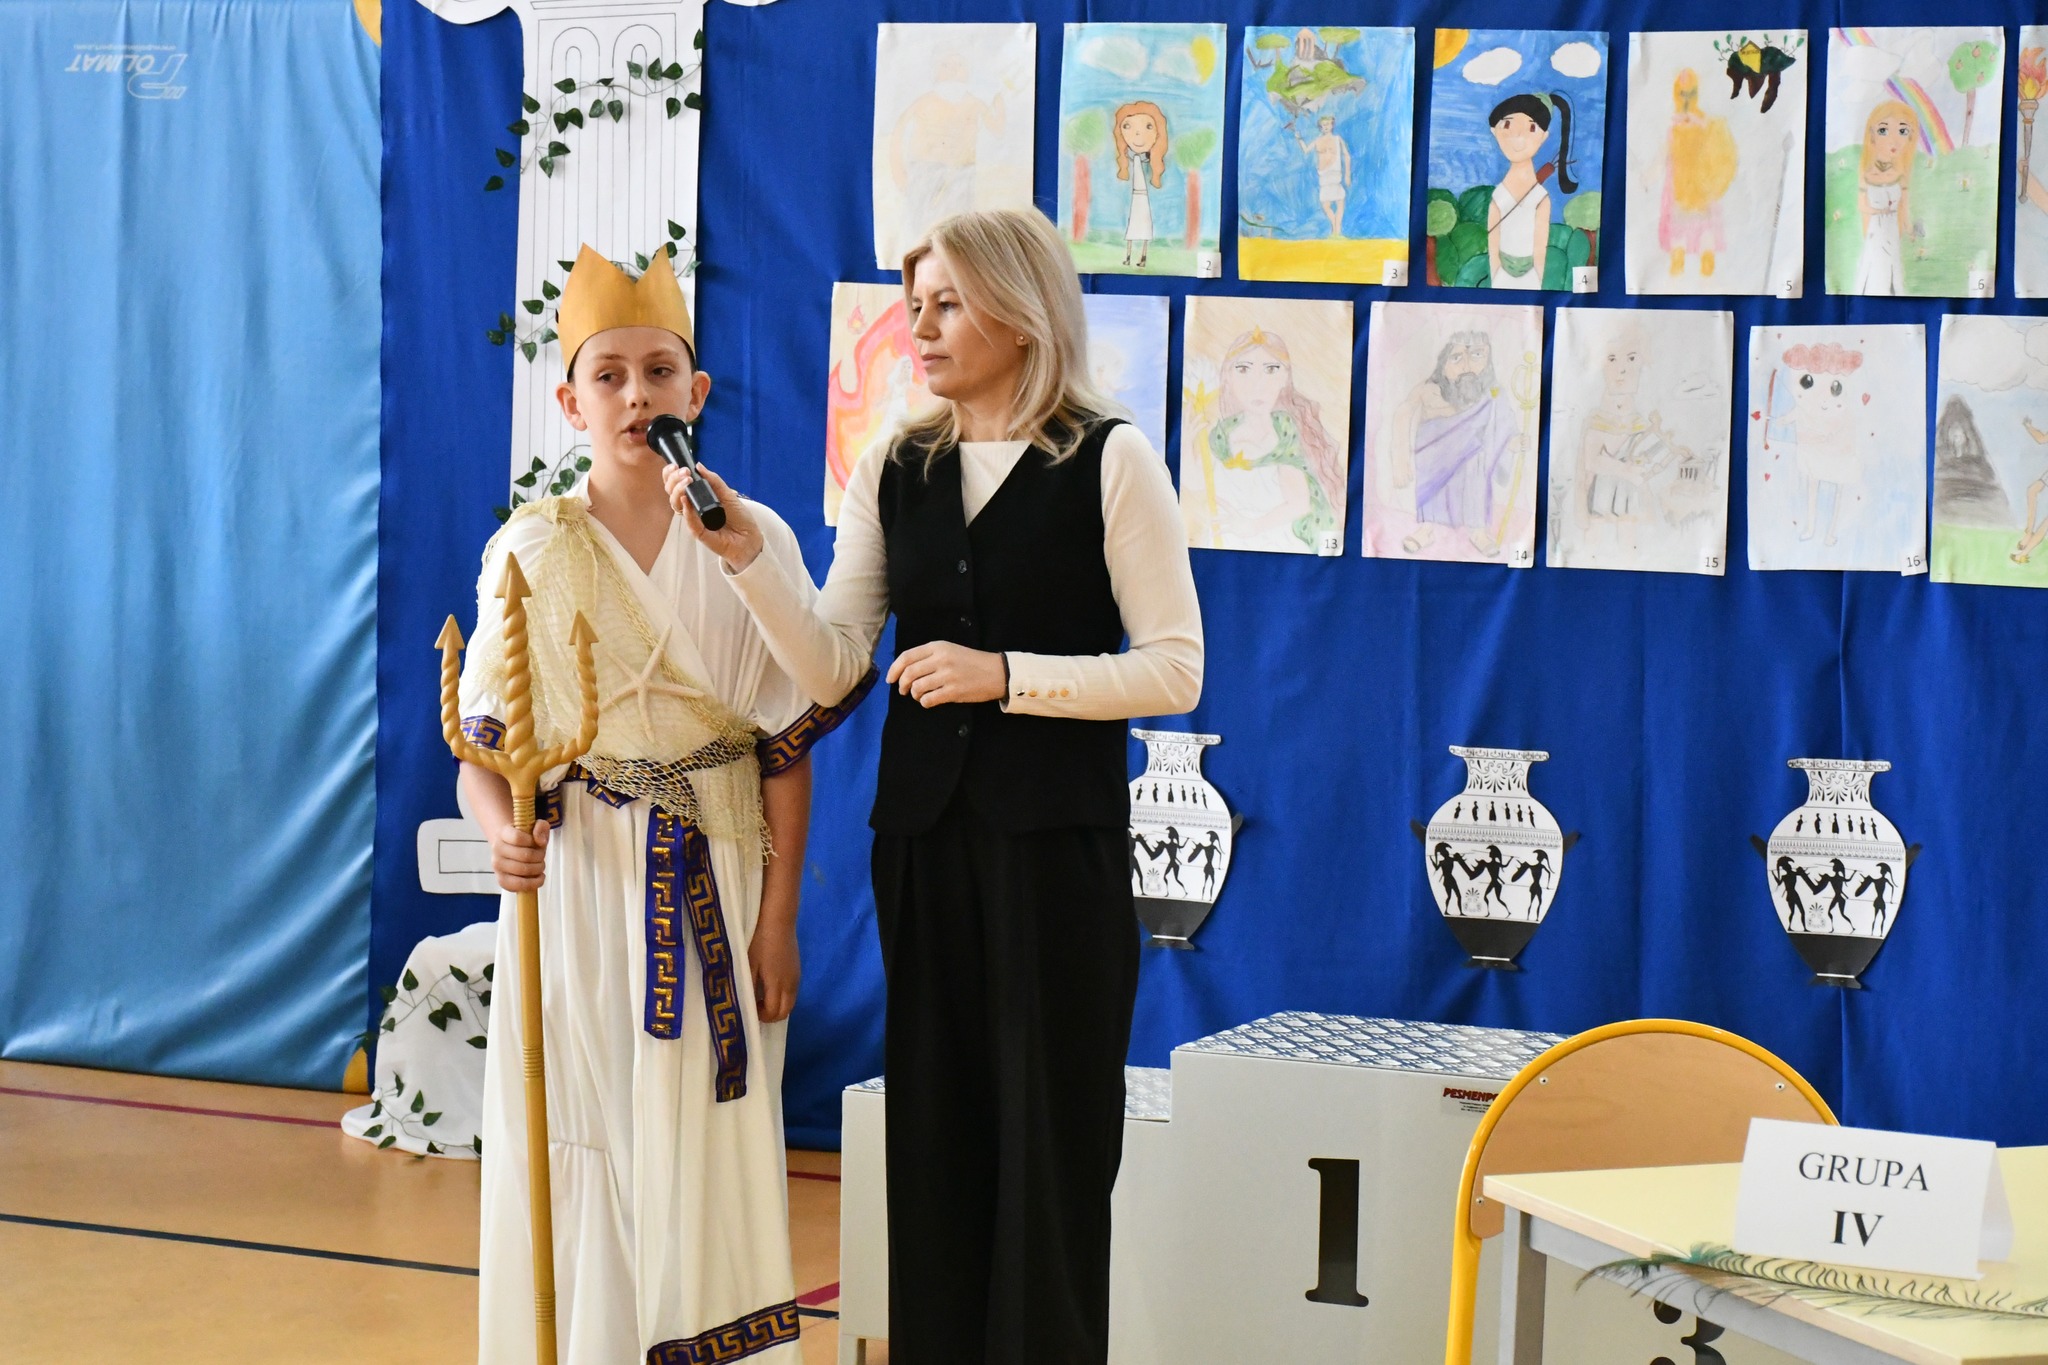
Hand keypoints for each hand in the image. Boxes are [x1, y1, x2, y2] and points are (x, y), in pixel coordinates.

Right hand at [490, 818, 549, 892]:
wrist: (510, 848)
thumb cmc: (525, 839)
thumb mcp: (535, 826)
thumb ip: (541, 827)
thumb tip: (540, 841)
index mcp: (503, 833)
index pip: (518, 837)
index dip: (532, 841)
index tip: (537, 842)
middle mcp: (497, 849)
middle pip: (524, 855)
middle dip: (539, 857)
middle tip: (541, 856)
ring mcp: (497, 865)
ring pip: (522, 870)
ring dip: (538, 869)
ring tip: (540, 866)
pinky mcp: (501, 879)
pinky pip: (517, 885)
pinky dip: (532, 883)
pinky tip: (539, 878)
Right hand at [663, 462, 763, 571]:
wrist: (749, 537)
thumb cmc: (739, 518)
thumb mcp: (728, 494)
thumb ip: (714, 480)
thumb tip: (699, 466)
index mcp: (697, 498)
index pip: (676, 485)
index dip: (671, 475)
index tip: (675, 466)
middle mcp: (692, 508)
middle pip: (672, 493)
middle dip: (674, 480)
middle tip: (684, 473)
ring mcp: (694, 520)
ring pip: (676, 505)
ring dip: (678, 491)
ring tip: (687, 482)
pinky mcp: (699, 533)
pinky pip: (689, 521)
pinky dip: (687, 511)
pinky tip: (687, 501)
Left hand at [748, 920, 799, 1023]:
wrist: (778, 919)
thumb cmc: (759, 941)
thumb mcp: (748, 965)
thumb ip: (749, 988)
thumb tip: (746, 1007)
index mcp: (778, 985)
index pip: (774, 1013)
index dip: (761, 1017)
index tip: (749, 1010)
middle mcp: (791, 985)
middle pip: (785, 1012)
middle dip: (771, 1016)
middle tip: (755, 1008)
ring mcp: (796, 977)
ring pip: (790, 1002)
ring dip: (777, 1006)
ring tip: (761, 997)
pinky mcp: (797, 969)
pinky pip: (792, 991)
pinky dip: (782, 996)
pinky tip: (769, 985)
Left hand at [886, 641, 1006, 706]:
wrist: (996, 672)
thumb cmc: (971, 661)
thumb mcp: (949, 650)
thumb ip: (928, 656)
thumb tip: (904, 670)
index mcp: (938, 646)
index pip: (907, 657)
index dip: (894, 669)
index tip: (890, 679)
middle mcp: (941, 659)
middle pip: (909, 673)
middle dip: (902, 684)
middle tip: (904, 690)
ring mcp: (947, 676)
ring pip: (917, 688)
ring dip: (915, 694)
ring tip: (920, 695)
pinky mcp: (953, 691)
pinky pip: (929, 699)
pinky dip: (925, 702)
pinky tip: (929, 701)